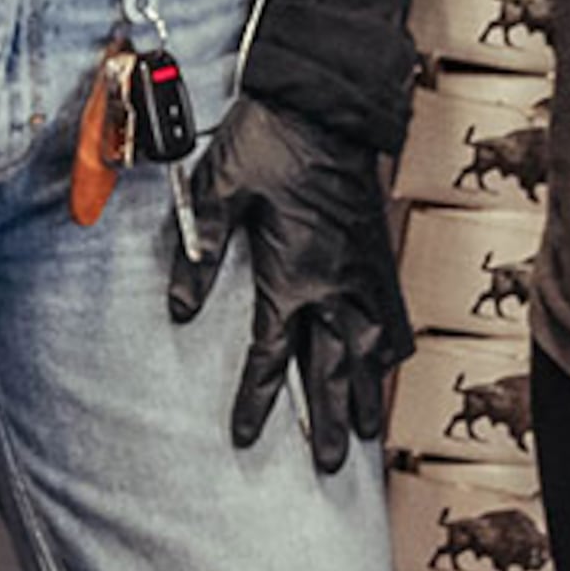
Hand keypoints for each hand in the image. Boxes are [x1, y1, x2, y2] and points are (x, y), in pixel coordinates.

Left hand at [167, 96, 407, 470]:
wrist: (326, 104)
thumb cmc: (268, 142)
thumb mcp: (216, 192)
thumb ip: (198, 253)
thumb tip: (177, 309)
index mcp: (292, 276)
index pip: (272, 357)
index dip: (257, 402)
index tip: (246, 436)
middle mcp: (334, 285)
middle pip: (334, 371)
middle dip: (330, 422)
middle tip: (330, 465)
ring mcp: (363, 272)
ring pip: (371, 350)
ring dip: (369, 393)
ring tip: (370, 432)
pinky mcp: (378, 253)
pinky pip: (391, 315)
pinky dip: (391, 347)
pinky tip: (389, 362)